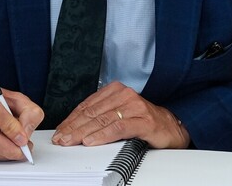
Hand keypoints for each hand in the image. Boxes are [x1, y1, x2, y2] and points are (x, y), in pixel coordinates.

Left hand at [51, 81, 189, 148]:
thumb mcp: (119, 113)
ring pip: (102, 120)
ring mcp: (134, 106)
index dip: (71, 119)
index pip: (87, 105)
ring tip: (71, 140)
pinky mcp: (143, 120)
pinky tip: (91, 140)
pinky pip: (118, 128)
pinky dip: (102, 135)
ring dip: (83, 132)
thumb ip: (101, 116)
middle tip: (61, 138)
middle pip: (92, 113)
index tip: (60, 130)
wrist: (171, 126)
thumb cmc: (143, 120)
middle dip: (73, 127)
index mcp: (115, 90)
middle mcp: (124, 95)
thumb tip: (75, 127)